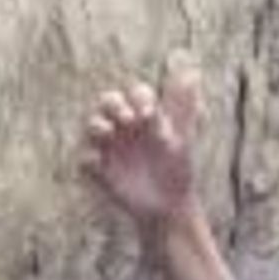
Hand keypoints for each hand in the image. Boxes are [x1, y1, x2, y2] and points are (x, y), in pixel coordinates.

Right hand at [81, 64, 204, 232]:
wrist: (169, 208)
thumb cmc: (178, 171)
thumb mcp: (182, 138)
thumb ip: (183, 107)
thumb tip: (193, 71)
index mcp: (144, 116)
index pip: (135, 93)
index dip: (139, 98)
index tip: (149, 114)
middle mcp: (124, 127)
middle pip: (108, 101)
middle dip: (113, 104)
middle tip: (126, 118)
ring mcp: (110, 147)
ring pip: (92, 124)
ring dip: (96, 123)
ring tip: (108, 132)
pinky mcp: (100, 170)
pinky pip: (85, 159)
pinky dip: (89, 158)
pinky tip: (99, 162)